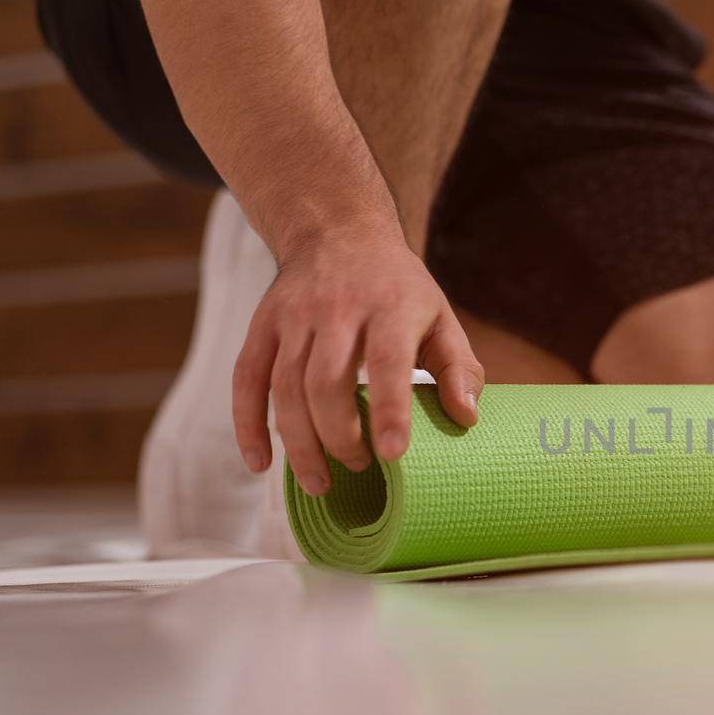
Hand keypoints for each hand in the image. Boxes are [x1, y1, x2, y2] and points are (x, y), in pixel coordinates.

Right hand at [232, 222, 485, 494]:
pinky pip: (246, 379)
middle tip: (361, 467)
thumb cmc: (399, 290)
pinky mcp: (262, 326)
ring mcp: (294, 317)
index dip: (389, 410)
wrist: (337, 232)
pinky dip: (247, 424)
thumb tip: (467, 418)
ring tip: (320, 482)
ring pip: (285, 386)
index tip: (394, 454)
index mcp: (390, 306)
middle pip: (326, 381)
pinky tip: (260, 463)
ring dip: (299, 443)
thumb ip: (459, 367)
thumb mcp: (440, 317)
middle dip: (340, 435)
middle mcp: (337, 309)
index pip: (388, 361)